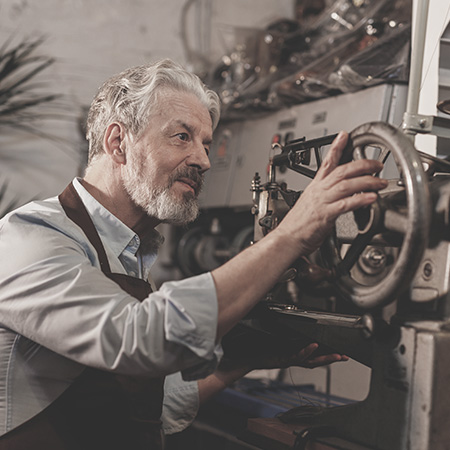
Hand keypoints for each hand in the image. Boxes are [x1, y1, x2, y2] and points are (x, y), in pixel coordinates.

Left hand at [248, 342, 348, 369]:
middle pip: (317, 360)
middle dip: (332, 359)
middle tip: (345, 357)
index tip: (342, 352)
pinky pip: (297, 356)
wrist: (249, 357)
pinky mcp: (283, 359)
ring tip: (336, 355)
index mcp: (296, 353)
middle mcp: (295, 358)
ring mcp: (290, 359)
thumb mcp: (278, 340)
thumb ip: (289, 335)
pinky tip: (313, 346)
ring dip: (324, 358)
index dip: (329, 353)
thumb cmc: (262, 348)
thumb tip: (300, 327)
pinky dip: (306, 351)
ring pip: (311, 361)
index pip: (316, 354)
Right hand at [276, 131, 387, 255]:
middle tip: (377, 164)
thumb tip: (341, 196)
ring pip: (346, 185)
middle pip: (342, 171)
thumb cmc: (298, 225)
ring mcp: (322, 202)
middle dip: (362, 165)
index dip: (336, 148)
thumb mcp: (311, 204)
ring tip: (380, 182)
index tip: (345, 136)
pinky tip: (371, 198)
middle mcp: (319, 191)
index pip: (326, 163)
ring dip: (366, 182)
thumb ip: (326, 197)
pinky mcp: (325, 215)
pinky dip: (360, 199)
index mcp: (315, 187)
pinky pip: (345, 204)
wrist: (287, 238)